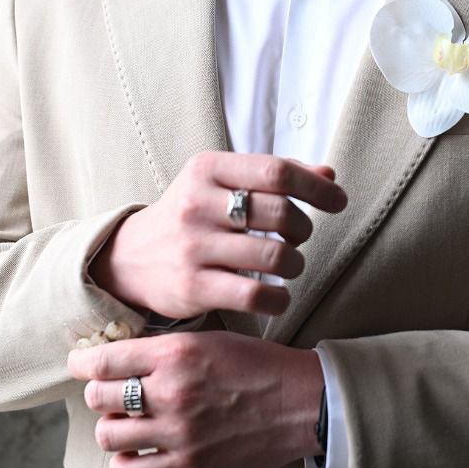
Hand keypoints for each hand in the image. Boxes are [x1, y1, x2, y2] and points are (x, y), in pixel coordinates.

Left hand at [67, 331, 324, 467]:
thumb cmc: (257, 365)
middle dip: (99, 394)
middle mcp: (171, 392)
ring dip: (111, 428)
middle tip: (111, 393)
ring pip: (108, 436)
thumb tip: (121, 357)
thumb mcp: (209, 339)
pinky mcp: (188, 466)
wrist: (300, 402)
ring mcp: (178, 432)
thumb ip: (165, 349)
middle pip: (99, 398)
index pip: (104, 360)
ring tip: (126, 423)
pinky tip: (137, 451)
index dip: (83, 362)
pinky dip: (125, 462)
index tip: (80, 364)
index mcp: (176, 353)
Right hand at [89, 151, 346, 319]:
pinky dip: (279, 299)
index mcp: (208, 168)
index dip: (316, 187)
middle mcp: (197, 203)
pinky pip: (255, 296)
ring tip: (289, 265)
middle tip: (299, 237)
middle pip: (281, 213)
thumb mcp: (222, 183)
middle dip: (304, 228)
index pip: (276, 171)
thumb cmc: (192, 214)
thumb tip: (329, 174)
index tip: (337, 200)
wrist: (130, 257)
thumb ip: (274, 176)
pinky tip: (277, 296)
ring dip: (294, 264)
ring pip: (273, 257)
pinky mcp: (193, 287)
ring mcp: (193, 246)